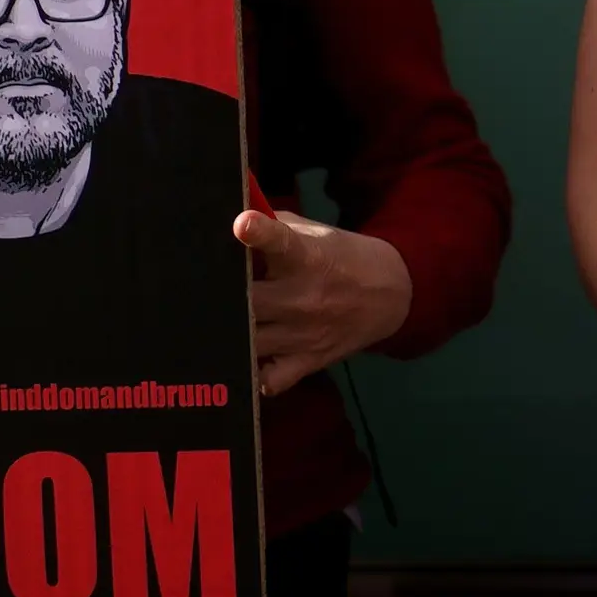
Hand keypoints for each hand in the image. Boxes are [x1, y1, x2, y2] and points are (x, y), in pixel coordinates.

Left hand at [235, 208, 415, 399]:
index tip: (242, 224)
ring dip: (231, 333)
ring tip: (217, 325)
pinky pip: (271, 380)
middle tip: (204, 292)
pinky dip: (256, 375)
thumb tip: (231, 215)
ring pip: (248, 342)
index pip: (281, 242)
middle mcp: (304, 297)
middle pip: (246, 302)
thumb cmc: (341, 257)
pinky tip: (249, 360)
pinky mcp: (309, 361)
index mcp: (307, 258)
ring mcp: (305, 334)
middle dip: (221, 296)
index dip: (259, 233)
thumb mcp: (314, 233)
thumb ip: (271, 225)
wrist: (392, 294)